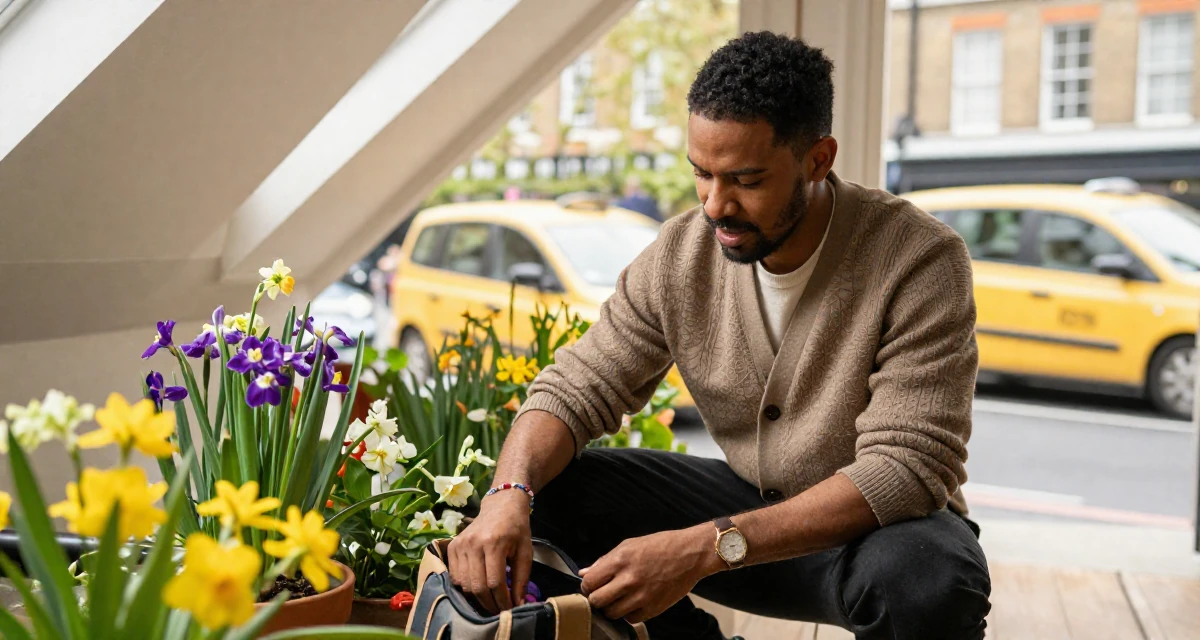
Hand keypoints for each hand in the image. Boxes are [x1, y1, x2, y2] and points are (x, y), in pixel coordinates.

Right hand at [447, 490, 532, 613]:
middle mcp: (473, 544)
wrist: (501, 506)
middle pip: (477, 586)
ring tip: (489, 601)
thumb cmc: (516, 529)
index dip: (502, 600)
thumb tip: (519, 605)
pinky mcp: (452, 547)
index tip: (509, 609)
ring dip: (477, 598)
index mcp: (494, 543)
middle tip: (499, 610)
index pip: (495, 582)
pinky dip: (465, 587)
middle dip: (489, 603)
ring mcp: (460, 545)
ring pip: (464, 584)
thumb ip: (522, 579)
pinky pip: (454, 576)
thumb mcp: (525, 552)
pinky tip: (477, 587)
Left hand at [579, 525, 723, 623]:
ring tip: (619, 598)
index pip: (589, 583)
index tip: (592, 585)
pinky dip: (629, 613)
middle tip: (604, 593)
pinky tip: (634, 602)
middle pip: (597, 601)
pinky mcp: (653, 609)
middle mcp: (629, 580)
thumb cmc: (661, 546)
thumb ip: (604, 560)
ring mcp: (641, 596)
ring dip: (611, 607)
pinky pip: (630, 619)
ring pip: (611, 613)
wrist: (690, 554)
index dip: (587, 585)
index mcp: (620, 561)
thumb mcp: (629, 545)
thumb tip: (584, 572)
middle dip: (596, 598)